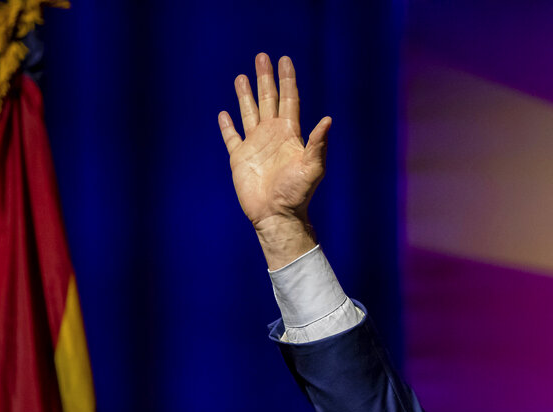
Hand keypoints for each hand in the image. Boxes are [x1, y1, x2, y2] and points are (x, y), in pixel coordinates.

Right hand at [219, 53, 331, 268]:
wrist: (276, 215)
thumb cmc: (297, 193)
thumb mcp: (312, 167)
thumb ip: (318, 144)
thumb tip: (328, 119)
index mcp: (290, 134)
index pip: (289, 100)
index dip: (287, 80)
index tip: (284, 60)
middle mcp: (272, 135)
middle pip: (268, 99)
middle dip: (265, 78)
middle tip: (262, 57)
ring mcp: (255, 145)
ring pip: (249, 112)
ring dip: (245, 95)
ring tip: (241, 76)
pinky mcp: (240, 158)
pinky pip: (232, 137)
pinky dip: (227, 126)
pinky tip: (224, 114)